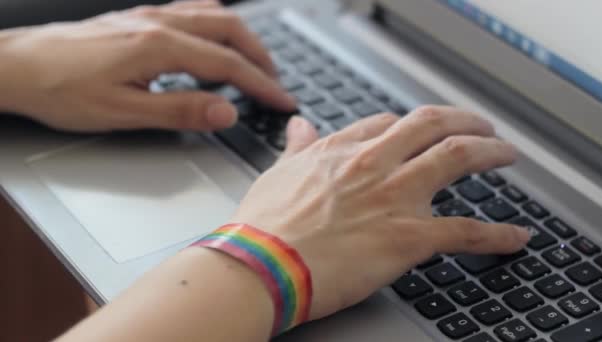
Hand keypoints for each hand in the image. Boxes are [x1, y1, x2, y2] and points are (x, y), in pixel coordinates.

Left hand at [0, 0, 294, 131]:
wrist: (19, 66)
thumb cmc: (61, 89)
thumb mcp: (124, 111)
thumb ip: (180, 110)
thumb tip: (225, 111)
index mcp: (158, 45)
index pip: (227, 64)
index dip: (260, 84)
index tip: (282, 99)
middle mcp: (157, 22)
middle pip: (228, 29)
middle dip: (259, 56)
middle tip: (274, 83)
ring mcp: (147, 16)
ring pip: (211, 16)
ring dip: (239, 39)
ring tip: (251, 65)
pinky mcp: (137, 19)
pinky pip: (189, 12)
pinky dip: (214, 28)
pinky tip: (212, 43)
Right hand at [232, 106, 530, 320]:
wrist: (262, 265)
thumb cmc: (264, 227)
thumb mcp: (277, 174)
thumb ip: (296, 148)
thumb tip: (298, 125)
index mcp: (341, 151)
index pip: (388, 124)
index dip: (413, 125)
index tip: (424, 131)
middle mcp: (373, 164)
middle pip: (432, 124)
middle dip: (464, 120)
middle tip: (481, 127)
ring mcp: (394, 197)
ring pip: (458, 158)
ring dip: (490, 152)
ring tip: (505, 154)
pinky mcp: (408, 237)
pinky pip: (467, 231)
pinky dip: (498, 235)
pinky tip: (515, 237)